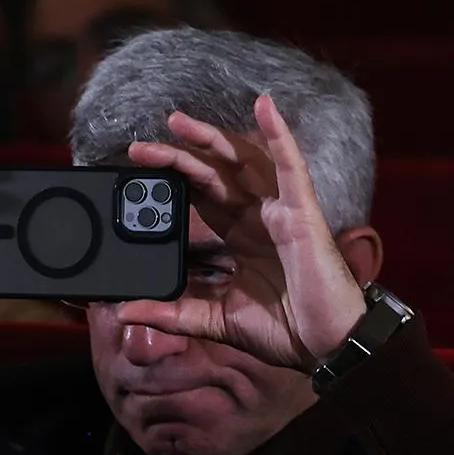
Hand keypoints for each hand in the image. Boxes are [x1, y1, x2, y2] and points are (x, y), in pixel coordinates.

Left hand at [115, 95, 366, 369]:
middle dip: (177, 156)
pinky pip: (292, 166)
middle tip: (139, 147)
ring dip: (211, 138)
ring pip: (243, 161)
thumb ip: (173, 313)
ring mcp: (281, 210)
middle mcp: (259, 216)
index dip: (172, 180)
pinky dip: (280, 134)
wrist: (328, 348)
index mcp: (240, 236)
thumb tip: (125, 312)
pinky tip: (265, 106)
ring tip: (177, 122)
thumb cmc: (284, 331)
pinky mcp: (303, 212)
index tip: (137, 173)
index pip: (200, 196)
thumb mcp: (216, 319)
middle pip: (213, 173)